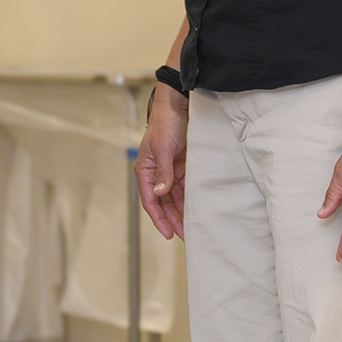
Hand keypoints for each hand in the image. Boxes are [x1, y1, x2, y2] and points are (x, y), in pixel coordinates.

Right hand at [135, 89, 188, 239]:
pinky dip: (189, 199)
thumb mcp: (163, 148)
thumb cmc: (166, 123)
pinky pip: (185, 188)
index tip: (168, 233)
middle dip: (172, 220)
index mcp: (145, 169)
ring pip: (174, 198)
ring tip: (191, 228)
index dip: (159, 218)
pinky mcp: (182, 167)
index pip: (151, 200)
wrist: (180, 105)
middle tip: (184, 236)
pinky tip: (196, 210)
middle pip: (163, 203)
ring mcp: (170, 171)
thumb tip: (160, 192)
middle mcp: (156, 173)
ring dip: (181, 212)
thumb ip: (163, 172)